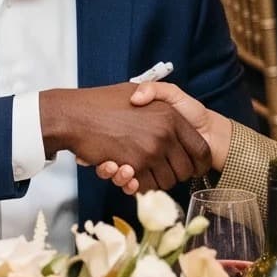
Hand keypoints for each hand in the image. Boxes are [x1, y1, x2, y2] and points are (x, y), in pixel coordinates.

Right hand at [41, 83, 213, 195]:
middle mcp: (165, 134)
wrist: (75, 115)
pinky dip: (139, 185)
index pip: (201, 150)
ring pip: (167, 182)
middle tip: (161, 171)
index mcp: (171, 116)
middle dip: (175, 175)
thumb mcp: (136, 91)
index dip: (199, 164)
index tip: (192, 168)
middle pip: (186, 171)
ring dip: (156, 182)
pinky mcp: (133, 165)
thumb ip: (157, 99)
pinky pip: (146, 186)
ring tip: (142, 172)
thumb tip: (170, 114)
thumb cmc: (102, 102)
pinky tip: (128, 175)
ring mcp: (150, 151)